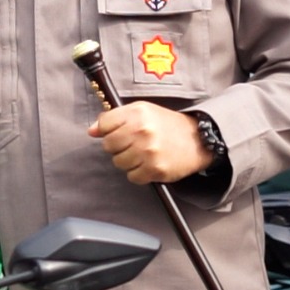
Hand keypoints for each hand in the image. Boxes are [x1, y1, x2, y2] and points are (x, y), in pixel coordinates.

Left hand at [88, 102, 213, 183]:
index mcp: (137, 113)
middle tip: (132, 144)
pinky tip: (148, 164)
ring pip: (118, 163)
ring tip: (142, 154)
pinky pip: (132, 177)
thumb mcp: (141, 112)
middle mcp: (142, 131)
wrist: (197, 140)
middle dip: (117, 147)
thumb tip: (91, 131)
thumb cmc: (166, 125)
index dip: (107, 130)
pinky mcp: (156, 169)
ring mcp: (149, 151)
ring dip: (127, 161)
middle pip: (108, 146)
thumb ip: (114, 118)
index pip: (104, 125)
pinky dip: (138, 174)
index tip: (117, 132)